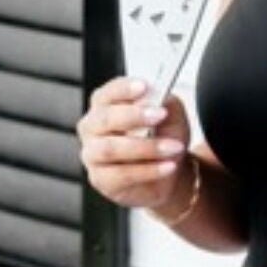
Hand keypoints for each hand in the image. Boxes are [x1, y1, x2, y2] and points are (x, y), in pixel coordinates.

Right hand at [74, 76, 190, 208]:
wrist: (167, 171)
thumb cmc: (163, 137)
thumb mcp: (172, 115)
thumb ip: (165, 103)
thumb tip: (157, 98)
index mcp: (105, 105)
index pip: (107, 93)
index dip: (124, 89)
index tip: (144, 87)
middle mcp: (92, 128)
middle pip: (105, 119)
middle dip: (134, 115)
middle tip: (161, 115)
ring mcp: (92, 155)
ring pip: (111, 149)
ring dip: (146, 147)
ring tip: (173, 147)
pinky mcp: (101, 179)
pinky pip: (121, 175)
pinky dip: (149, 170)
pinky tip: (168, 166)